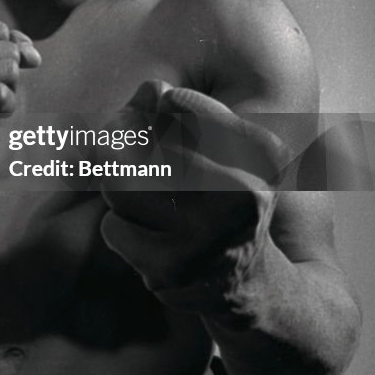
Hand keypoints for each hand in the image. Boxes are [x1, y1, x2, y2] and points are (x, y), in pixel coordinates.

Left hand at [99, 80, 290, 311]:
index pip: (177, 104)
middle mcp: (240, 192)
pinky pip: (114, 227)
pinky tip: (151, 237)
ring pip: (119, 186)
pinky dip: (122, 228)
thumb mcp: (222, 148)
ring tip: (148, 199)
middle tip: (129, 152)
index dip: (159, 107)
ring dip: (120, 189)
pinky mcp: (172, 268)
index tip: (164, 111)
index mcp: (260, 154)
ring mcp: (205, 234)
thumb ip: (178, 112)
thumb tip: (152, 89)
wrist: (250, 285)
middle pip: (138, 143)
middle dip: (124, 147)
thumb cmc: (225, 200)